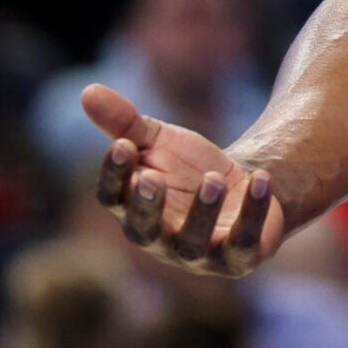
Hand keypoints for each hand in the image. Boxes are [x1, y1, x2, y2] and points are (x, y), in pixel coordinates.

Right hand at [82, 83, 284, 275]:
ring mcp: (199, 254)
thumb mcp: (159, 140)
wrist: (243, 188)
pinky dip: (253, 212)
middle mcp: (160, 239)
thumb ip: (125, 122)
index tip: (122, 145)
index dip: (114, 175)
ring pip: (192, 243)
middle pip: (144, 230)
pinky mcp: (237, 257)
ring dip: (202, 213)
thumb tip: (88, 90)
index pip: (113, 198)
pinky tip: (259, 180)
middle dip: (147, 206)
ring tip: (213, 181)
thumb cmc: (189, 169)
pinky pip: (243, 242)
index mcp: (133, 209)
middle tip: (152, 177)